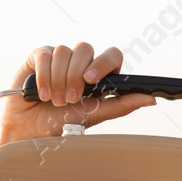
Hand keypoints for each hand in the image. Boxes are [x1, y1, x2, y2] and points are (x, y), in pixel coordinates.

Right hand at [0, 42, 156, 145]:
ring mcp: (60, 58)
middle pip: (86, 49)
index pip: (112, 55)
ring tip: (54, 101)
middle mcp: (81, 63)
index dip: (103, 63)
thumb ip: (121, 105)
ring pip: (64, 51)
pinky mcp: (39, 57)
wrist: (30, 131)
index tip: (91, 80)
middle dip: (75, 76)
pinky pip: (45, 54)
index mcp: (98, 75)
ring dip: (58, 80)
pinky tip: (41, 93)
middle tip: (70, 99)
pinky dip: (44, 75)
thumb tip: (151, 100)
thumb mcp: (94, 115)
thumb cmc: (62, 124)